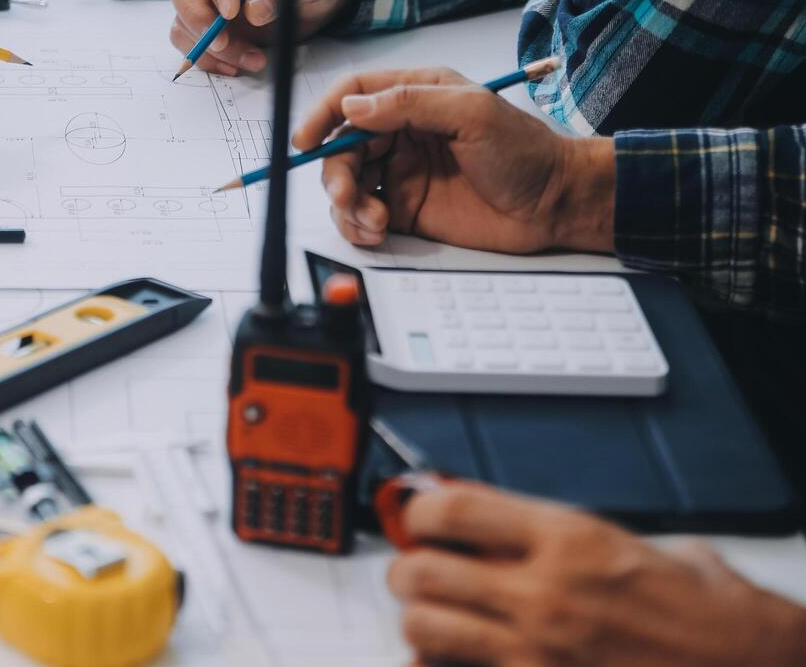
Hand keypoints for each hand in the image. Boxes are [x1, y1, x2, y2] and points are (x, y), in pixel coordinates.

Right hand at [164, 0, 354, 74]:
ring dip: (210, 46)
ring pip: (182, 16)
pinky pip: (189, 39)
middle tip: (222, 43)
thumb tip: (254, 11)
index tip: (231, 13)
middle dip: (196, 16)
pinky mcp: (206, 19)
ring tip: (253, 59)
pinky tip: (237, 65)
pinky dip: (209, 58)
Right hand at [294, 67, 614, 253]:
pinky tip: (377, 231)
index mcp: (415, 96)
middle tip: (347, 195)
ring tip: (373, 221)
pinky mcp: (404, 208)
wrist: (556, 203)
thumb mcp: (471, 113)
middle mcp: (401, 132)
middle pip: (341, 145)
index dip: (322, 114)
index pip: (353, 95)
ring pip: (346, 182)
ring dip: (346, 203)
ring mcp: (400, 171)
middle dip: (335, 171)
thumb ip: (409, 104)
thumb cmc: (525, 151)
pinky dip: (357, 226)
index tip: (305, 139)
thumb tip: (352, 106)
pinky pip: (361, 215)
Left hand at [387, 482, 805, 665]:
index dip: (418, 511)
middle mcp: (544, 592)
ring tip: (437, 619)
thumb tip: (498, 524)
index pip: (451, 509)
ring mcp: (539, 650)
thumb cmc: (702, 612)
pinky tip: (456, 662)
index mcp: (567, 539)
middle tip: (420, 572)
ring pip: (425, 630)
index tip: (418, 518)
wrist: (751, 665)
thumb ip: (559, 534)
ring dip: (421, 623)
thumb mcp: (629, 544)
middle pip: (420, 571)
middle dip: (408, 571)